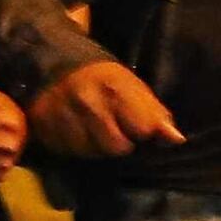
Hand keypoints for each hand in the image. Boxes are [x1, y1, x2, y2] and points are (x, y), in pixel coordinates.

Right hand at [25, 60, 181, 158]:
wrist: (53, 67)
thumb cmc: (103, 81)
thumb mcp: (134, 88)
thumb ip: (156, 114)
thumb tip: (176, 140)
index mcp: (115, 89)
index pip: (142, 130)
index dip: (143, 131)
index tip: (136, 125)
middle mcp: (87, 103)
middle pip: (116, 148)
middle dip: (119, 142)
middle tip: (112, 128)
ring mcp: (62, 116)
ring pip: (92, 153)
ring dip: (96, 147)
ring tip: (92, 130)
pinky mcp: (44, 129)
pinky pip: (69, 152)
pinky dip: (75, 146)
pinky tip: (75, 131)